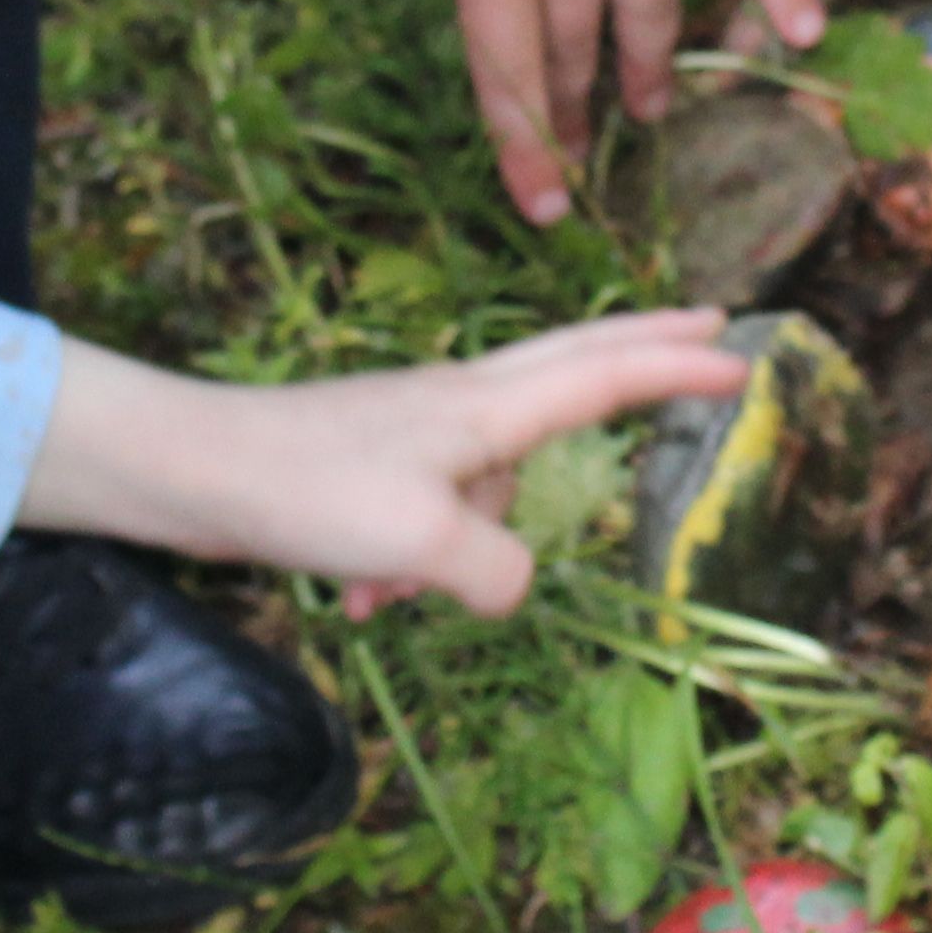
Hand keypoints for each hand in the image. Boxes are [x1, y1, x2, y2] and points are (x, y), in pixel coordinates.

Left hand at [24, 312, 754, 616]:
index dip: (674, 370)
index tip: (742, 351)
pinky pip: (427, 520)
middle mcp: (459, 405)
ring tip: (385, 597)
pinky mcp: (371, 465)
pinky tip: (359, 601)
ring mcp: (414, 430)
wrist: (190, 472)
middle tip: (705, 331)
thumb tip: (514, 585)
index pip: (603, 376)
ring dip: (459, 552)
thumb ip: (498, 568)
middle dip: (639, 356)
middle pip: (570, 368)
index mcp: (485, 408)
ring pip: (484, 486)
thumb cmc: (308, 491)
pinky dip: (408, 566)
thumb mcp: (424, 543)